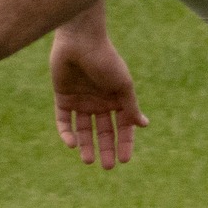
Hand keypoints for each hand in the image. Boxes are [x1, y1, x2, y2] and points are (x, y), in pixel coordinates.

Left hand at [50, 24, 145, 170]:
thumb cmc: (106, 60)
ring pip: (84, 129)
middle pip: (103, 131)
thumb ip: (131, 107)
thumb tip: (144, 125)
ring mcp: (81, 100)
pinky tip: (71, 143)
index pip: (122, 127)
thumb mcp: (123, 86)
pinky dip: (67, 132)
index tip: (124, 160)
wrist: (80, 41)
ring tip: (88, 160)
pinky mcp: (63, 97)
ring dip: (86, 145)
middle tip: (106, 166)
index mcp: (117, 99)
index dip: (124, 143)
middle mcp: (99, 102)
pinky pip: (64, 120)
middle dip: (105, 148)